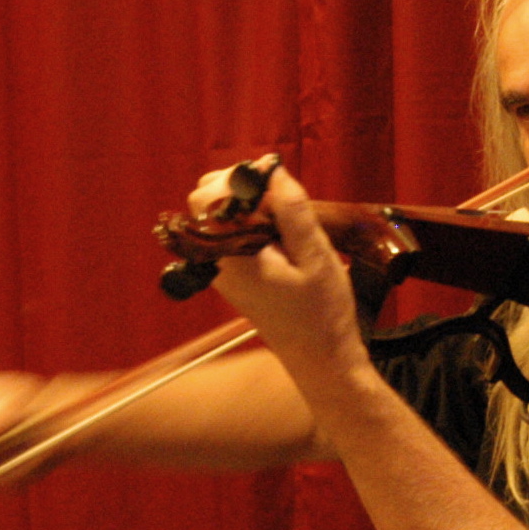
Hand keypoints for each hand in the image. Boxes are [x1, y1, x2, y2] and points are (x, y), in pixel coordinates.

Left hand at [188, 161, 370, 387]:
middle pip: (208, 202)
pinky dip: (254, 224)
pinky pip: (233, 234)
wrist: (321, 360)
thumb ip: (292, 210)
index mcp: (232, 255)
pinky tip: (283, 238)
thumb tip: (271, 169)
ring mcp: (224, 270)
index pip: (207, 196)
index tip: (275, 186)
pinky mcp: (235, 276)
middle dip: (241, 189)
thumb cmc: (322, 313)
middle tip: (283, 202)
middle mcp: (218, 261)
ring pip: (220, 216)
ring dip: (250, 206)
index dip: (237, 179)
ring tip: (287, 222)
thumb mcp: (315, 255)